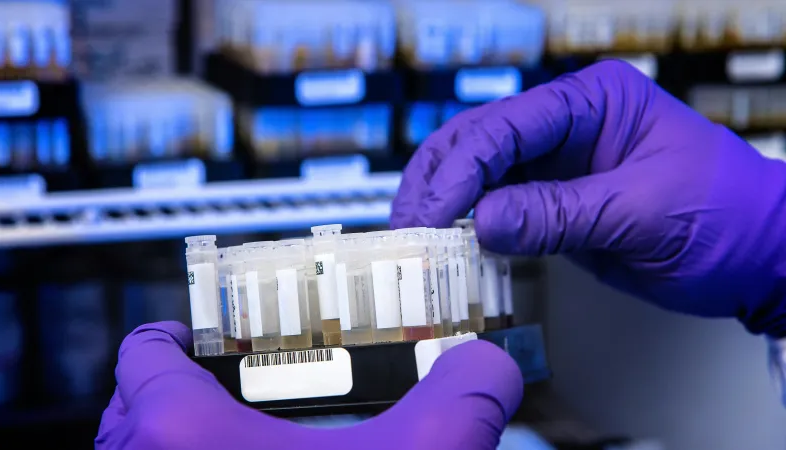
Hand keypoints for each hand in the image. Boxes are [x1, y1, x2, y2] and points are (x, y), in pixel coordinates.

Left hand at [95, 322, 522, 449]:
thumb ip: (464, 400)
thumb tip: (491, 367)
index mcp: (181, 435)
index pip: (144, 352)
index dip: (175, 335)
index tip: (203, 338)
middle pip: (132, 409)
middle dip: (177, 393)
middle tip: (232, 390)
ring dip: (174, 448)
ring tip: (243, 449)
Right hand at [391, 60, 785, 337]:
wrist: (759, 257)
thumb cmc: (725, 216)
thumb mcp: (641, 212)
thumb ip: (558, 214)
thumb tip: (484, 221)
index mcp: (593, 101)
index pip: (507, 126)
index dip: (462, 169)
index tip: (432, 212)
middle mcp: (567, 124)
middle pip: (479, 141)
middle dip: (439, 181)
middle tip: (410, 226)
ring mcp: (557, 163)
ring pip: (480, 174)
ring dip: (446, 205)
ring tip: (418, 239)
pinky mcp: (554, 201)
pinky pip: (499, 209)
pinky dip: (471, 229)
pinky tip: (451, 248)